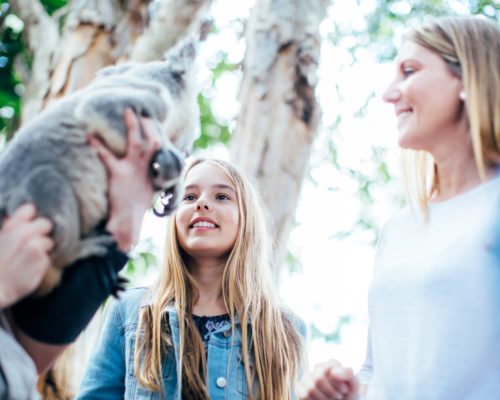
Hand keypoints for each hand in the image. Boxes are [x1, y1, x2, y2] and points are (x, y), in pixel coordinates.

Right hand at [0, 204, 53, 307]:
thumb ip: (6, 229)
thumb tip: (11, 218)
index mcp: (10, 228)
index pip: (28, 210)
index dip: (31, 216)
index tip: (29, 223)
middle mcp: (22, 235)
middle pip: (45, 224)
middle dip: (42, 232)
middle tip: (34, 242)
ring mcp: (34, 247)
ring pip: (49, 241)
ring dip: (43, 248)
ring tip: (29, 258)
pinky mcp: (43, 261)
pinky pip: (48, 257)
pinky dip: (42, 261)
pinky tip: (30, 267)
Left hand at [88, 108, 160, 251]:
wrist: (128, 221)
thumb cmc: (134, 209)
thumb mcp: (148, 192)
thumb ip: (149, 179)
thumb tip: (150, 174)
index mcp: (152, 172)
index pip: (160, 150)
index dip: (158, 137)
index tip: (156, 125)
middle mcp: (145, 168)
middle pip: (153, 141)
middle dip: (149, 125)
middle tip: (144, 112)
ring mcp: (133, 169)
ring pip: (135, 142)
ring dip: (132, 126)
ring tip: (128, 111)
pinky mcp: (118, 173)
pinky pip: (107, 155)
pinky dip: (97, 145)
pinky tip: (89, 135)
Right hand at [298, 359, 358, 399]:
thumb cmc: (348, 397)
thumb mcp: (353, 386)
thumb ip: (348, 374)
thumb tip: (333, 371)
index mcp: (331, 364)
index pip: (327, 368)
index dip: (336, 383)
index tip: (345, 391)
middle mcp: (318, 368)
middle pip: (318, 378)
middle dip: (330, 392)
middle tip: (338, 397)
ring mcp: (307, 377)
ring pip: (311, 388)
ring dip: (323, 399)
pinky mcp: (300, 387)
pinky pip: (304, 395)